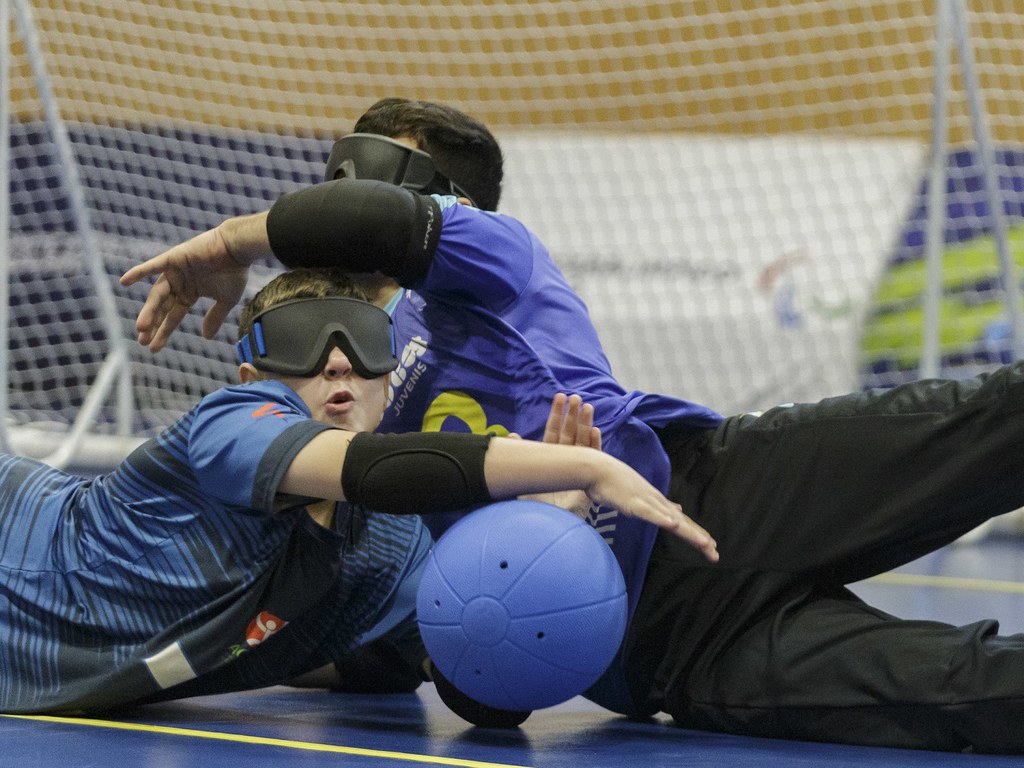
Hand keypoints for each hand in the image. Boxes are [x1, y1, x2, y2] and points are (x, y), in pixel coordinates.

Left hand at [119, 212, 269, 351]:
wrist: (238, 248)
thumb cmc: (235, 272)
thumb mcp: (226, 300)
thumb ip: (214, 317)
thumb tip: (206, 338)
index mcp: (190, 294)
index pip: (173, 316)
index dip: (164, 332)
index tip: (154, 348)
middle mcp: (180, 284)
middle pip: (162, 308)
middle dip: (152, 324)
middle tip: (142, 341)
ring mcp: (175, 271)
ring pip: (158, 294)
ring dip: (149, 310)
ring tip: (141, 327)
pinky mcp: (174, 258)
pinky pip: (153, 266)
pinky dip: (139, 272)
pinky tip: (125, 281)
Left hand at [518, 393, 598, 517]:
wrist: (552, 527)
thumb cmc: (537, 507)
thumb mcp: (523, 482)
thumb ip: (519, 460)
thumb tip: (511, 436)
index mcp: (551, 460)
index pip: (553, 433)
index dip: (556, 415)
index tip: (559, 398)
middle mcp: (566, 462)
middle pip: (570, 434)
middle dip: (572, 415)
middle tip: (575, 397)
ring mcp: (579, 470)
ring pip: (582, 442)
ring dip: (585, 425)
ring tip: (587, 407)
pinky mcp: (589, 480)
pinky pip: (594, 458)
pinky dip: (594, 445)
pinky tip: (595, 431)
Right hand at [584, 452, 718, 562]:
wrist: (595, 468)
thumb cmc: (613, 482)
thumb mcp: (639, 494)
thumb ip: (658, 504)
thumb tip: (677, 509)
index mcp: (657, 502)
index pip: (681, 520)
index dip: (696, 533)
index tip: (711, 545)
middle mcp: (656, 501)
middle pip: (682, 523)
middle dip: (699, 538)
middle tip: (715, 554)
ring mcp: (646, 502)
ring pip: (671, 520)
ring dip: (689, 532)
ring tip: (706, 544)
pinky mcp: (633, 503)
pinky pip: (649, 513)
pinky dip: (663, 519)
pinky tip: (674, 525)